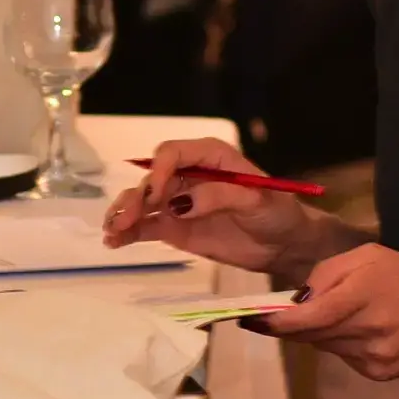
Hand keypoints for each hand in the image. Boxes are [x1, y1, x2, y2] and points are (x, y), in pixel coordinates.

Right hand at [101, 137, 335, 278]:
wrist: (286, 244)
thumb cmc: (278, 213)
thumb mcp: (258, 200)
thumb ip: (220, 196)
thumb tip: (180, 204)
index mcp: (209, 157)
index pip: (172, 154)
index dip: (159, 171)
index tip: (156, 195)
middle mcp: (188, 174)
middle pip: (151, 178)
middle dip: (136, 197)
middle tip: (125, 220)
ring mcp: (179, 202)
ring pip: (143, 202)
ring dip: (124, 213)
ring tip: (112, 231)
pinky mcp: (175, 228)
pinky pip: (146, 226)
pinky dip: (129, 232)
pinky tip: (114, 241)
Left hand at [268, 245, 398, 381]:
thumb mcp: (371, 256)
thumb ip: (330, 272)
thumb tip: (299, 297)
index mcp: (362, 296)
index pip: (307, 317)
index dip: (274, 322)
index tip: (249, 319)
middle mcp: (364, 331)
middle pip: (310, 334)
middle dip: (293, 324)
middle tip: (279, 313)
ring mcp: (370, 357)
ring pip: (324, 346)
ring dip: (318, 331)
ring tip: (341, 313)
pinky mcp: (377, 373)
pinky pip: (343, 356)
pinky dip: (340, 342)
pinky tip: (363, 329)